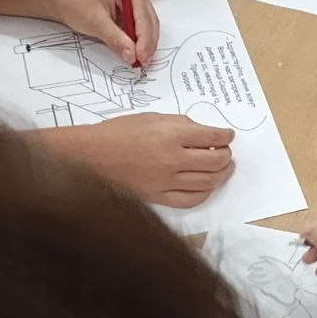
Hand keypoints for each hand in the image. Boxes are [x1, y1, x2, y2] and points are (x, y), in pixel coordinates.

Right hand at [45, 114, 234, 208]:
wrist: (89, 156)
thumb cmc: (116, 133)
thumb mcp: (151, 118)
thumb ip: (179, 124)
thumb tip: (202, 133)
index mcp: (171, 134)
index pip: (212, 137)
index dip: (225, 136)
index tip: (227, 135)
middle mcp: (172, 159)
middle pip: (215, 161)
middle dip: (226, 155)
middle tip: (226, 152)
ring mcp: (166, 181)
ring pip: (208, 182)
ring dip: (221, 175)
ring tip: (224, 169)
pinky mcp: (158, 197)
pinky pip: (190, 200)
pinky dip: (204, 193)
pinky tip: (207, 187)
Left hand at [51, 0, 158, 65]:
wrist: (59, 0)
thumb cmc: (73, 2)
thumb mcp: (95, 22)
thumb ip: (115, 38)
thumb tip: (131, 54)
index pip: (143, 17)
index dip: (144, 38)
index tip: (141, 56)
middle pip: (149, 22)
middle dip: (147, 43)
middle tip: (143, 61)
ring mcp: (132, 4)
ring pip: (146, 28)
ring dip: (144, 44)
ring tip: (139, 60)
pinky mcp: (127, 14)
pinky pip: (137, 30)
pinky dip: (137, 43)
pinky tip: (134, 53)